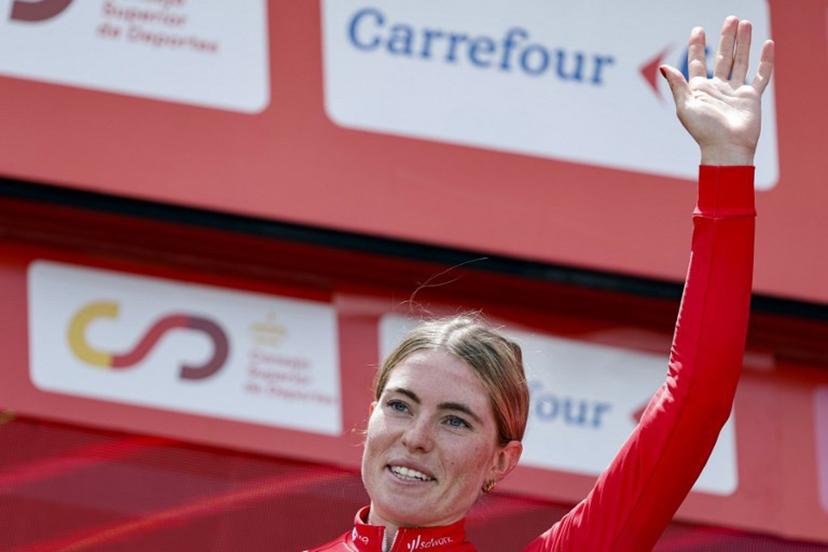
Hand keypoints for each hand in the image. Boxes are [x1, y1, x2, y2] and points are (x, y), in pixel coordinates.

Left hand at [660, 16, 774, 164]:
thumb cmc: (703, 131)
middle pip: (723, 57)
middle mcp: (717, 88)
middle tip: (730, 19)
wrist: (727, 148)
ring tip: (745, 24)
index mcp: (699, 90)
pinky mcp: (751, 98)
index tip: (698, 29)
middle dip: (726, 38)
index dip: (697, 46)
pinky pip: (761, 76)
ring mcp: (735, 92)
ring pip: (740, 61)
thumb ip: (677, 85)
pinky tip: (767, 45)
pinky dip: (765, 61)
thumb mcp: (685, 107)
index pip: (698, 62)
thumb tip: (664, 67)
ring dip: (743, 43)